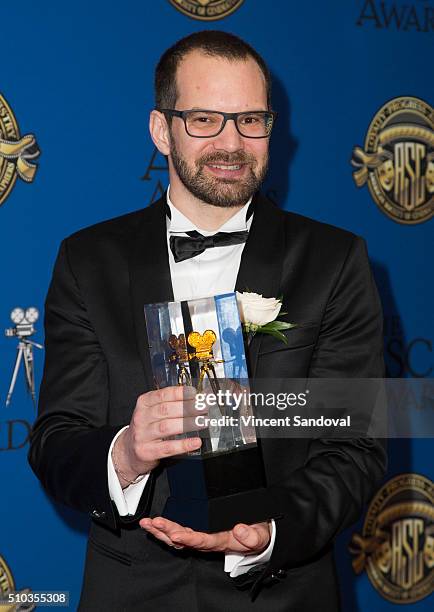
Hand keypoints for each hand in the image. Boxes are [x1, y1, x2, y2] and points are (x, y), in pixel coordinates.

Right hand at [113, 386, 204, 486]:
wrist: (128, 451)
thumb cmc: (146, 428)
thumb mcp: (152, 412)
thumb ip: (170, 404)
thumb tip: (196, 398)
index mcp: (144, 403)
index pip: (162, 395)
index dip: (180, 393)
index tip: (194, 393)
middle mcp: (141, 418)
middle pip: (165, 410)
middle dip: (187, 408)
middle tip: (203, 408)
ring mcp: (142, 435)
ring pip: (166, 427)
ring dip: (187, 424)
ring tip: (203, 422)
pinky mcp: (146, 452)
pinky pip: (167, 447)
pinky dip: (183, 444)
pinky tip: (195, 442)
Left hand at [139, 516, 270, 554]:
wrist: (258, 536)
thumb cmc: (257, 534)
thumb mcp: (259, 536)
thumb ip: (251, 536)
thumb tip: (240, 529)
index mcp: (221, 541)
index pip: (202, 541)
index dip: (189, 539)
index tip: (177, 534)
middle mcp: (208, 541)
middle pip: (184, 539)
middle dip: (167, 531)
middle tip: (155, 523)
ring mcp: (202, 537)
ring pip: (178, 537)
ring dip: (162, 531)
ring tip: (148, 523)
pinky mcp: (200, 531)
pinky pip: (180, 532)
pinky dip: (166, 529)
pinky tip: (155, 524)